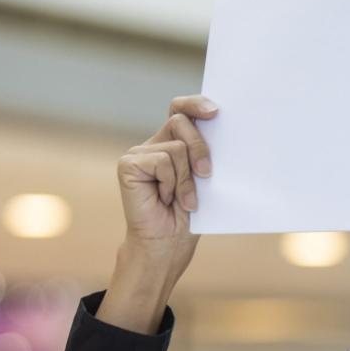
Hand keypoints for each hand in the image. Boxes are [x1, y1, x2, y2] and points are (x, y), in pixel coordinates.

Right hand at [99, 95, 217, 333]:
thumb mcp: (205, 180)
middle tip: (207, 174)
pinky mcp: (129, 164)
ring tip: (181, 200)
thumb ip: (205, 154)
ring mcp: (139, 153)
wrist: (167, 246)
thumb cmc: (189, 217)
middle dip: (201, 147)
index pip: (181, 110)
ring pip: (177, 146)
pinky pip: (163, 160)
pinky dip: (172, 183)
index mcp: (172, 143)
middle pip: (182, 122)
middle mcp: (153, 144)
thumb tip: (220, 128)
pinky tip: (166, 200)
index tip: (215, 111)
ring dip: (187, 178)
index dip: (195, 104)